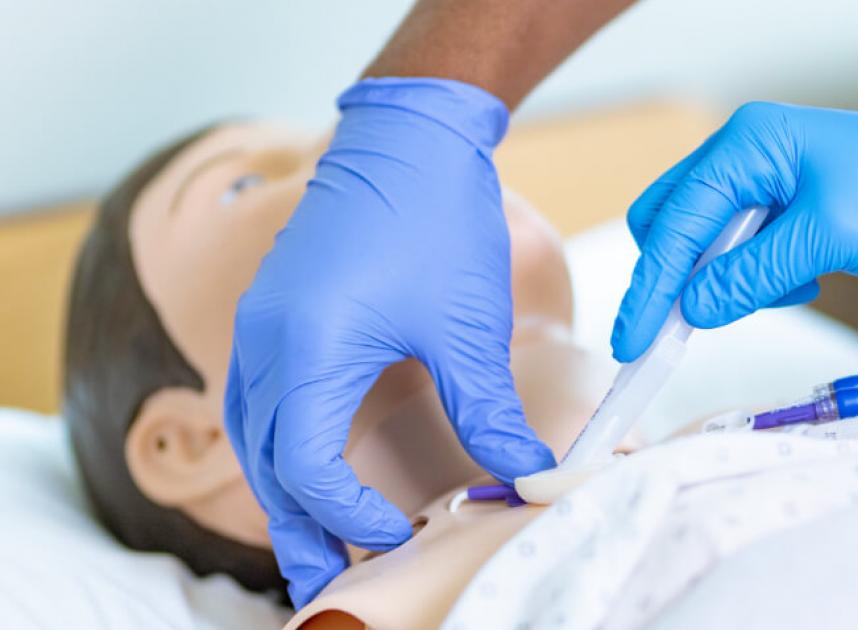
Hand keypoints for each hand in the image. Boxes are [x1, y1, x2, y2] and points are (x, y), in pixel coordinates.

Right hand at [223, 78, 554, 606]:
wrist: (408, 136)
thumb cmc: (435, 217)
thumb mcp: (465, 325)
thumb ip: (487, 409)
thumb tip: (525, 473)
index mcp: (306, 350)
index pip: (307, 469)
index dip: (348, 516)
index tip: (400, 535)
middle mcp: (265, 343)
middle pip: (265, 465)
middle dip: (297, 529)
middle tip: (329, 581)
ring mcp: (260, 325)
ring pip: (253, 436)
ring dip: (283, 493)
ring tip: (316, 542)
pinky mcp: (272, 312)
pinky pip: (257, 399)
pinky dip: (279, 447)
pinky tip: (307, 465)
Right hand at [612, 96, 857, 361]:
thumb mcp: (829, 238)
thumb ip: (752, 274)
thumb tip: (692, 309)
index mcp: (747, 145)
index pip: (674, 221)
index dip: (650, 286)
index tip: (633, 341)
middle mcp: (743, 156)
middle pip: (669, 224)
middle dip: (674, 278)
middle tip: (679, 331)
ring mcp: (760, 181)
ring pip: (701, 242)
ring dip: (724, 279)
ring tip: (792, 285)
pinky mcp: (779, 209)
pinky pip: (736, 252)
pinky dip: (755, 278)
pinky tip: (806, 278)